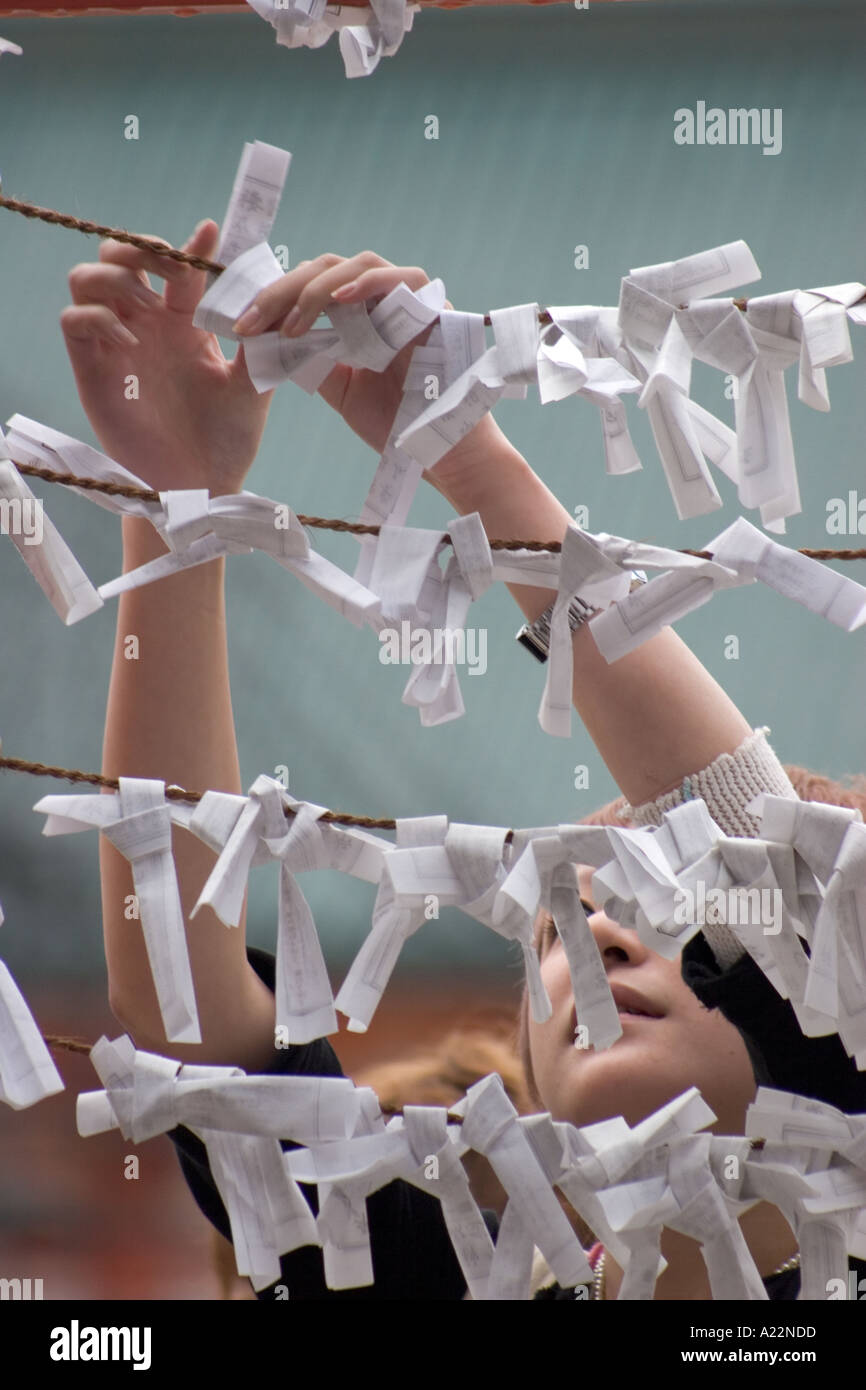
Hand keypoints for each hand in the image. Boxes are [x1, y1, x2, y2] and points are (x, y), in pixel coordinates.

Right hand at [60, 220, 272, 495]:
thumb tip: (278, 295)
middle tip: (175, 270)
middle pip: (120, 255)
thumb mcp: (254, 382)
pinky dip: (98, 318)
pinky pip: (74, 320)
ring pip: (87, 277)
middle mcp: (145, 325)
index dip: (190, 244)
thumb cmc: (229, 438)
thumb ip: (262, 339)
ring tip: (150, 309)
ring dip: (116, 278)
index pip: (177, 265)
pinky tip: (131, 343)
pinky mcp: (93, 369)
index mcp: (183, 321)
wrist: (203, 484)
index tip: (212, 233)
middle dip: (141, 247)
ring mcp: (115, 343)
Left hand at [233, 250, 441, 455]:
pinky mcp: (436, 306)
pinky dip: (367, 284)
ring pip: (358, 264)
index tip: (242, 325)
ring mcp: (411, 298)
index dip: (274, 298)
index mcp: (361, 312)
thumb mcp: (338, 388)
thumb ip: (310, 359)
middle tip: (252, 322)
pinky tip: (337, 302)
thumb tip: (267, 337)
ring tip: (292, 324)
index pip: (312, 283)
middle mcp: (384, 297)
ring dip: (318, 289)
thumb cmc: (394, 423)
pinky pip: (402, 278)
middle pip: (327, 267)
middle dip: (283, 291)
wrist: (438, 454)